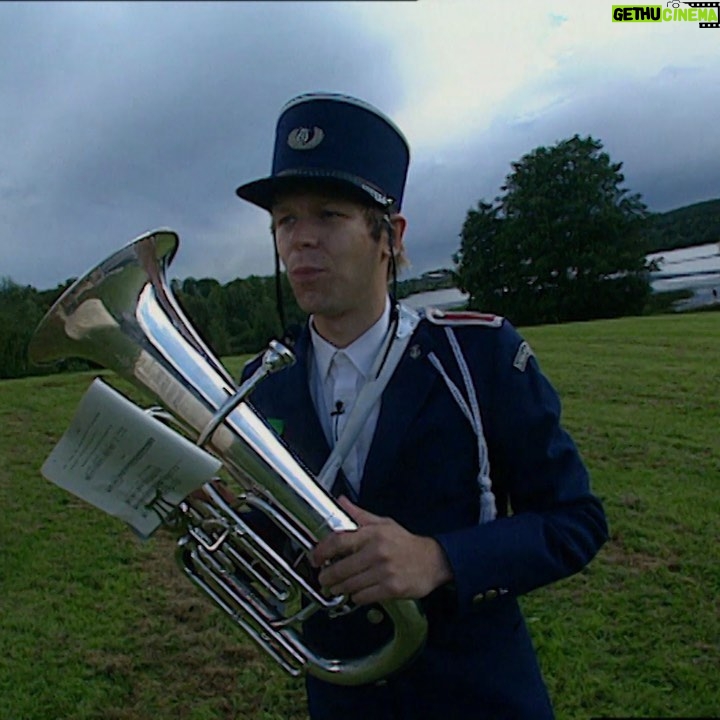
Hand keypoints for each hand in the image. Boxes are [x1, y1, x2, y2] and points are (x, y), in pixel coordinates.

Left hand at [309, 496, 452, 604]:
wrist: (433, 560)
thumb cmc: (406, 542)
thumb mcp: (384, 523)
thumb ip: (360, 515)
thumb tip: (341, 502)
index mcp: (373, 534)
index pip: (339, 541)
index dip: (322, 551)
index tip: (315, 557)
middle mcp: (377, 552)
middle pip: (341, 568)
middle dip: (327, 576)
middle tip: (323, 578)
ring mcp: (384, 571)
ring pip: (350, 585)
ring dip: (339, 588)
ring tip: (337, 587)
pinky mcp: (391, 588)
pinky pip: (364, 597)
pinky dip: (356, 597)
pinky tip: (356, 593)